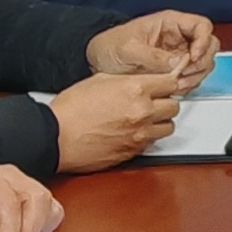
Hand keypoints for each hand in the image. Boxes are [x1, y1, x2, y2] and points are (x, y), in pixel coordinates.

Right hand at [50, 68, 188, 173]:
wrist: (56, 137)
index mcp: (135, 89)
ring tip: (144, 119)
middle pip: (174, 106)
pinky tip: (133, 132)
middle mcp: (142, 112)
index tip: (162, 86)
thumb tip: (142, 81)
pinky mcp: (133, 152)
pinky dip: (147, 137)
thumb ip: (127, 80)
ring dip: (159, 122)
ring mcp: (139, 134)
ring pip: (168, 127)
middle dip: (165, 103)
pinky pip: (152, 143)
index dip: (166, 84)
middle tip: (152, 102)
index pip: (171, 83)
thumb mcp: (100, 79)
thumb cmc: (71, 109)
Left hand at [89, 10, 215, 84]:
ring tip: (178, 84)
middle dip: (201, 62)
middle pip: (208, 46)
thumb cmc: (110, 45)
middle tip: (186, 73)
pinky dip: (187, 85)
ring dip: (195, 76)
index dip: (203, 40)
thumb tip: (177, 62)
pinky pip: (191, 77)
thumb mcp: (129, 48)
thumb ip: (154, 55)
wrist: (97, 60)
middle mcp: (178, 38)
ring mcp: (177, 55)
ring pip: (202, 64)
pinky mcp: (173, 71)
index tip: (193, 56)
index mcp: (170, 23)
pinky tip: (175, 89)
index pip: (201, 26)